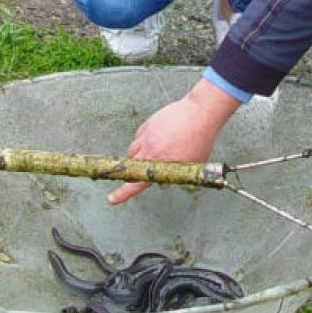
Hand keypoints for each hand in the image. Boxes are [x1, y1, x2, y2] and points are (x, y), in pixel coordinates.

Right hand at [107, 78, 241, 204]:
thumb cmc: (200, 140)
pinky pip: (138, 137)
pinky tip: (155, 140)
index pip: (137, 183)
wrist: (200, 112)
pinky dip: (142, 142)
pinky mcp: (147, 124)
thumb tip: (163, 184)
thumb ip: (176, 176)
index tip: (111, 199)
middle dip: (131, 171)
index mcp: (160, 164)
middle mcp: (149, 150)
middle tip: (138, 173)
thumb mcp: (192, 165)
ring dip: (136, 156)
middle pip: (130, 165)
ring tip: (152, 154)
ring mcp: (146, 136)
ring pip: (132, 150)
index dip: (123, 193)